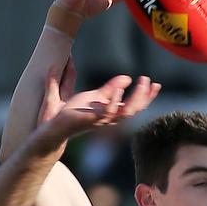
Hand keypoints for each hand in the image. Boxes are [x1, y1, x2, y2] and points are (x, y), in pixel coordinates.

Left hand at [38, 62, 160, 144]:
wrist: (52, 127)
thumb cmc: (68, 114)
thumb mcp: (91, 96)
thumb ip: (107, 88)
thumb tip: (125, 78)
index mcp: (108, 112)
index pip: (133, 106)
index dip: (145, 96)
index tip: (154, 83)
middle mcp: (107, 118)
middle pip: (134, 110)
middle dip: (145, 96)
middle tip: (151, 82)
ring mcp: (100, 120)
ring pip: (126, 112)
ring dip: (136, 97)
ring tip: (140, 81)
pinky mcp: (90, 120)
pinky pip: (107, 112)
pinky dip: (115, 100)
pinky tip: (118, 88)